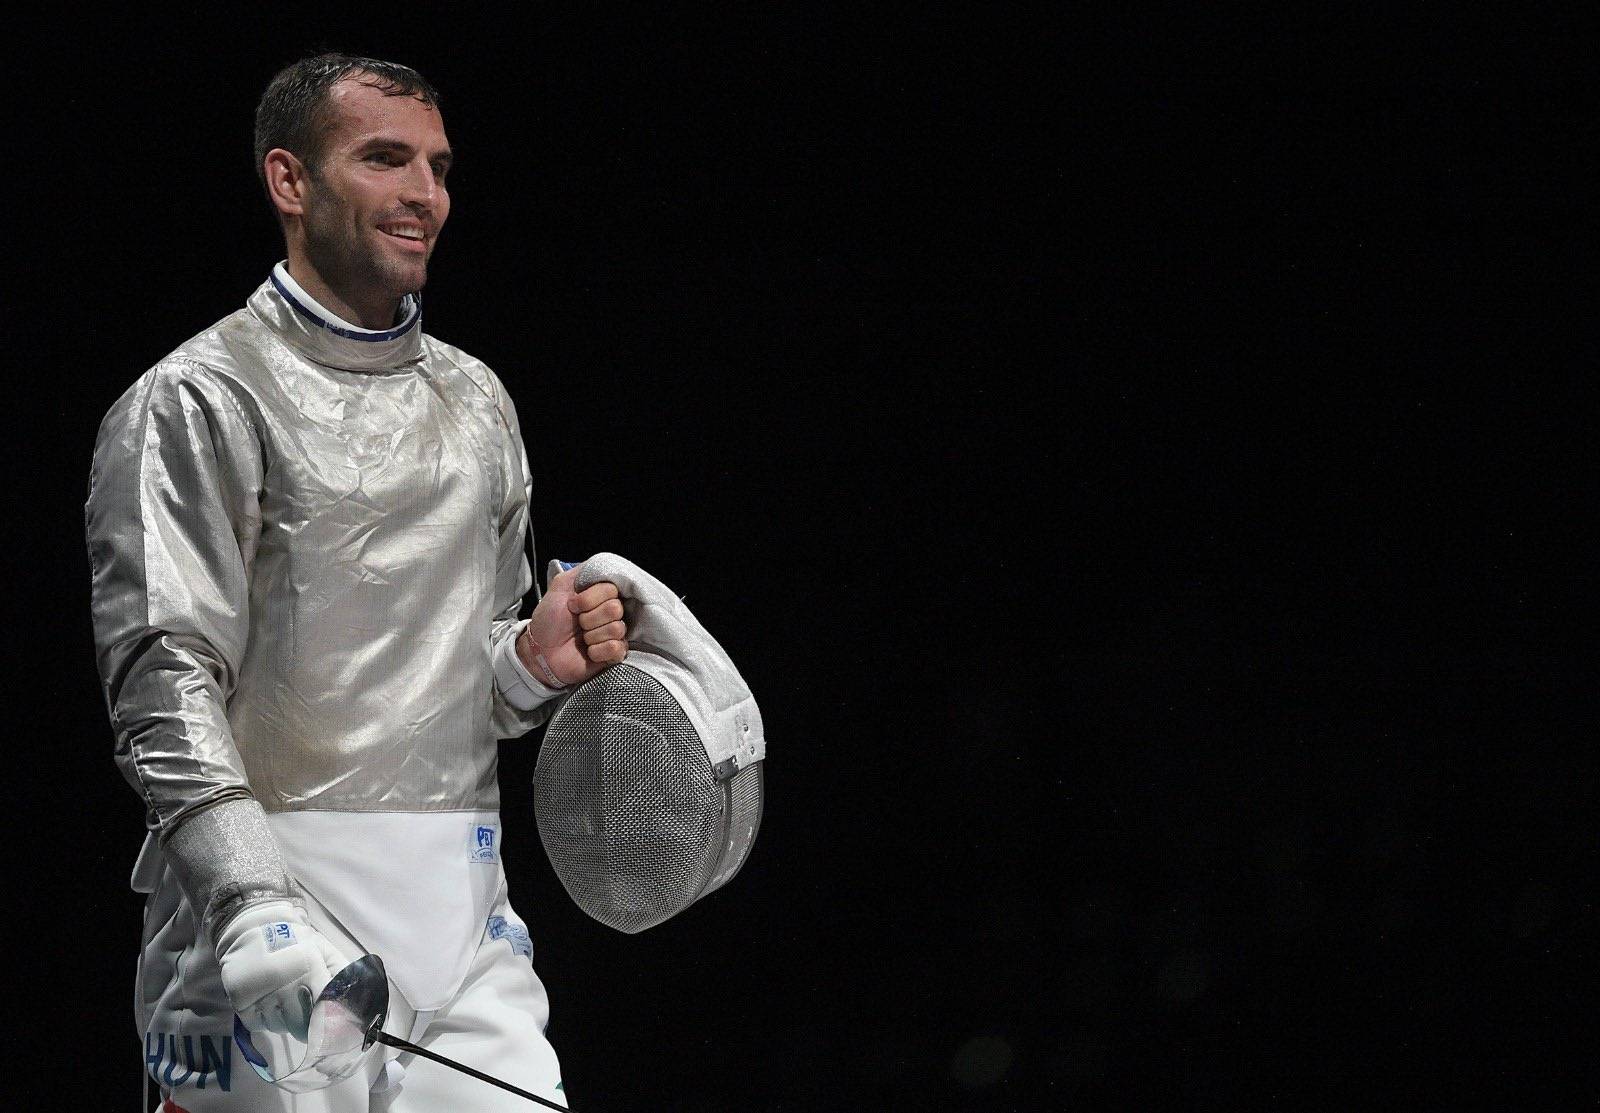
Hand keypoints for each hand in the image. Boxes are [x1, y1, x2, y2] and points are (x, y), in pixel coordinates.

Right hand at [216, 900, 350, 1040]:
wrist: (253, 928)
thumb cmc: (295, 941)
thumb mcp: (324, 952)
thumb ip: (341, 977)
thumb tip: (356, 1006)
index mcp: (309, 970)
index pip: (325, 1012)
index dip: (331, 1024)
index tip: (335, 1029)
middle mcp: (283, 986)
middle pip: (302, 1026)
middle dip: (310, 1025)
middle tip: (310, 1014)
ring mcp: (260, 997)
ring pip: (281, 1028)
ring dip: (288, 1021)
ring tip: (287, 1001)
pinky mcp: (241, 1004)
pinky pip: (260, 1026)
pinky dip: (267, 1019)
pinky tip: (270, 1002)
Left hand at [520, 564, 629, 687]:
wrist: (541, 651)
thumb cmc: (549, 621)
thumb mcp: (560, 586)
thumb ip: (583, 572)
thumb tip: (604, 564)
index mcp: (601, 596)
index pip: (611, 590)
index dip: (589, 599)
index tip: (573, 605)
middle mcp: (611, 613)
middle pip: (615, 609)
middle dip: (589, 618)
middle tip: (577, 623)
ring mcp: (615, 634)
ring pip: (617, 629)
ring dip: (592, 635)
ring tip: (581, 638)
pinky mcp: (615, 654)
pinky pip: (616, 648)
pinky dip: (598, 651)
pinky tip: (588, 651)